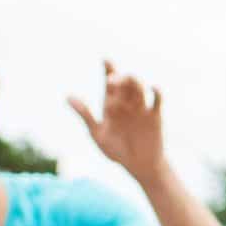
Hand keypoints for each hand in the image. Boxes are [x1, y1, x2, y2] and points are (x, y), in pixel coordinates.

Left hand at [69, 59, 165, 180]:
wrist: (138, 165)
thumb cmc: (116, 150)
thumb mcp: (98, 133)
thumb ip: (85, 114)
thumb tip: (67, 96)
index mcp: (111, 104)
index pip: (110, 82)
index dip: (108, 69)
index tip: (105, 59)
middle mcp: (126, 102)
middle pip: (125, 83)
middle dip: (120, 78)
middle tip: (111, 80)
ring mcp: (141, 108)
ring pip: (139, 89)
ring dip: (134, 83)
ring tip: (127, 80)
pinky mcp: (154, 116)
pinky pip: (157, 100)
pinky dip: (156, 92)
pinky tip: (152, 87)